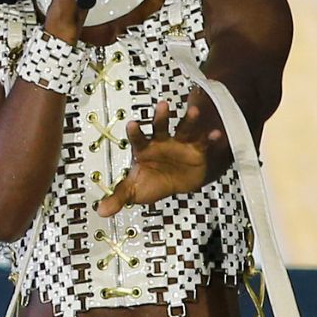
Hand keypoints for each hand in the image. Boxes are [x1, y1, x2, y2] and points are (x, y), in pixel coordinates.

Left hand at [97, 96, 224, 216]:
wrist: (175, 184)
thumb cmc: (151, 182)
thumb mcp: (134, 190)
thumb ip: (118, 197)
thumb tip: (100, 211)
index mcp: (144, 149)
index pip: (138, 139)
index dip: (135, 132)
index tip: (132, 124)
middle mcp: (162, 141)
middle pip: (161, 127)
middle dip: (161, 117)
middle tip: (162, 105)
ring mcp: (180, 143)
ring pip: (184, 129)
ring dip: (189, 120)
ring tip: (193, 111)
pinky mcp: (197, 149)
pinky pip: (204, 142)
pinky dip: (210, 138)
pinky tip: (216, 134)